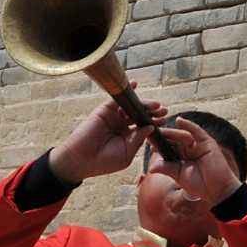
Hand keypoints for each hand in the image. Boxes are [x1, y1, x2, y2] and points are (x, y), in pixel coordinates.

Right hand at [49, 82, 163, 183]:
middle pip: (141, 115)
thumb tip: (151, 126)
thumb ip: (139, 139)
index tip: (165, 121)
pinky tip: (135, 85)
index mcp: (129, 136)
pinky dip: (126, 91)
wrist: (81, 160)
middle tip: (164, 111)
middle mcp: (122, 125)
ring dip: (144, 104)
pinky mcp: (104, 110)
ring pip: (132, 107)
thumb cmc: (104, 162)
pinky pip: (116, 99)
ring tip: (156, 105)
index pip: (145, 126)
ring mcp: (113, 117)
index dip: (155, 123)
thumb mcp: (127, 153)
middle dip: (153, 112)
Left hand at [147, 117, 241, 206]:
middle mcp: (188, 150)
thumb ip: (167, 168)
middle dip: (162, 136)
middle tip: (150, 131)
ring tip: (161, 130)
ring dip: (171, 132)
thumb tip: (150, 167)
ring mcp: (198, 145)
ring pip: (182, 135)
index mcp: (180, 158)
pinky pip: (196, 131)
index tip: (146, 140)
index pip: (167, 148)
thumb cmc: (200, 185)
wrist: (217, 189)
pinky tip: (179, 120)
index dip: (157, 144)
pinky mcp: (207, 142)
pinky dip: (188, 125)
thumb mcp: (179, 176)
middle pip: (173, 140)